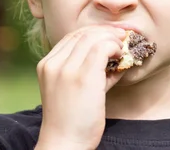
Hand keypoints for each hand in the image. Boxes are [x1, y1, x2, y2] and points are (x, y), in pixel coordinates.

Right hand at [34, 26, 126, 149]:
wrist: (65, 144)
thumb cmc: (73, 121)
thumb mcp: (74, 90)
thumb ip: (90, 71)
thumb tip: (115, 58)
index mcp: (47, 65)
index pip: (72, 37)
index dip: (94, 32)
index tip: (110, 34)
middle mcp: (53, 64)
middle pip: (82, 33)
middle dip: (105, 31)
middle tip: (122, 35)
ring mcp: (66, 69)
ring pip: (93, 37)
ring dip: (112, 38)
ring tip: (122, 47)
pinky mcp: (82, 77)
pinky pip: (102, 48)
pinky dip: (114, 47)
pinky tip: (120, 56)